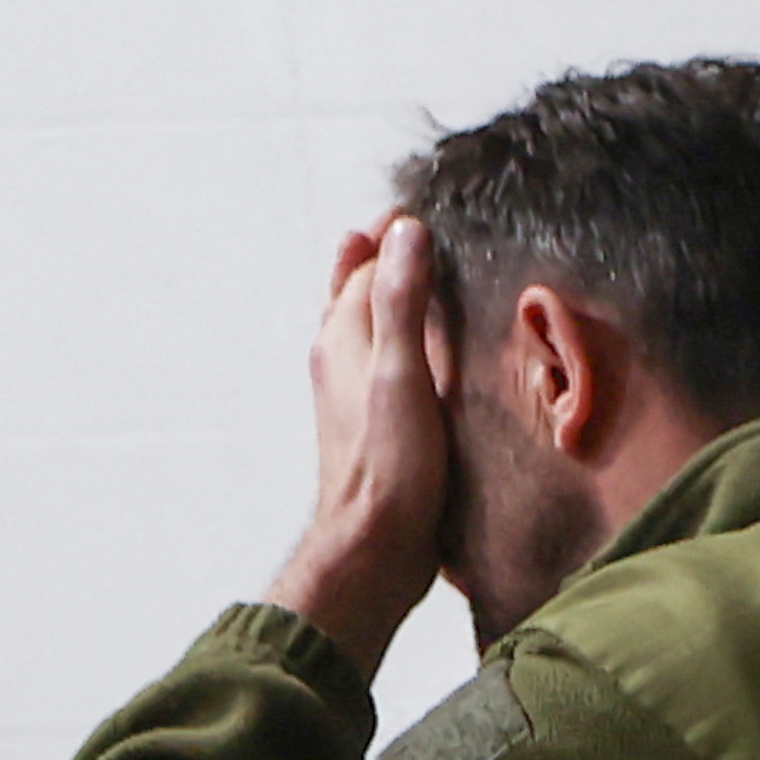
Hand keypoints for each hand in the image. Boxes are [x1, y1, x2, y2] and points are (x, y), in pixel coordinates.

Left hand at [269, 214, 455, 668]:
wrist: (374, 548)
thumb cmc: (390, 468)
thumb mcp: (402, 374)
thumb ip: (402, 302)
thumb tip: (406, 232)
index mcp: (344, 340)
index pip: (366, 266)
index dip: (391, 236)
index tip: (417, 211)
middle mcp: (339, 360)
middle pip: (356, 292)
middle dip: (380, 259)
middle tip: (407, 230)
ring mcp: (351, 393)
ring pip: (365, 328)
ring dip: (385, 298)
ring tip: (410, 277)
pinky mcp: (372, 424)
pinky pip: (382, 364)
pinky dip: (399, 341)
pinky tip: (420, 355)